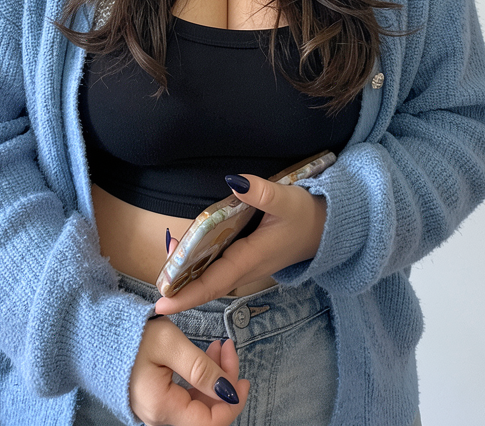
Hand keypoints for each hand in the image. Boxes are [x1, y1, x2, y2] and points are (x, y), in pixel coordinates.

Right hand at [129, 315, 249, 425]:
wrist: (98, 334)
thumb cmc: (131, 336)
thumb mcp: (170, 344)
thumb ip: (201, 368)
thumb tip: (230, 391)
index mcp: (163, 407)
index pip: (210, 423)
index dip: (232, 403)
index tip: (244, 379)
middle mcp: (159, 416)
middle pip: (206, 413)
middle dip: (225, 383)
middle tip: (228, 348)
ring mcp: (157, 410)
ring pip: (198, 404)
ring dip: (213, 378)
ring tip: (218, 347)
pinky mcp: (156, 400)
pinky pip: (186, 398)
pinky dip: (200, 379)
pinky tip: (204, 356)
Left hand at [154, 174, 326, 314]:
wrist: (327, 230)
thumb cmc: (306, 215)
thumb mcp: (286, 199)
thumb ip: (261, 191)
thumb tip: (233, 181)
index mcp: (251, 258)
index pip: (213, 282)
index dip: (186, 294)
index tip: (162, 304)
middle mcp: (246, 268)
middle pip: (208, 286)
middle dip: (181, 289)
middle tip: (156, 286)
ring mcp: (247, 267)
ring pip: (213, 279)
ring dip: (190, 278)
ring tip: (167, 268)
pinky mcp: (249, 260)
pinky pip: (220, 270)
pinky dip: (202, 267)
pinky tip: (190, 254)